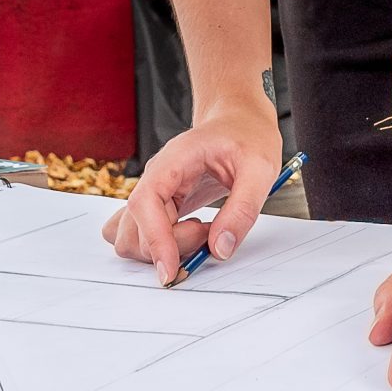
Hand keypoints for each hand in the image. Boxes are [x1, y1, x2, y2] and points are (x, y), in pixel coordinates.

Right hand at [101, 103, 284, 284]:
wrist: (239, 118)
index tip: (171, 271)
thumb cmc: (247, 134)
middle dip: (170, 246)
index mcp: (173, 160)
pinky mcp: (160, 204)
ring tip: (202, 232)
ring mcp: (155, 191)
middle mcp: (156, 176)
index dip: (154, 241)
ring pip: (132, 236)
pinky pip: (141, 233)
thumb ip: (242, 209)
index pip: (144, 203)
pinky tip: (189, 235)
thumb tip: (220, 248)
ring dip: (162, 248)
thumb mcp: (260, 168)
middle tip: (211, 233)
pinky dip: (158, 246)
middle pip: (135, 227)